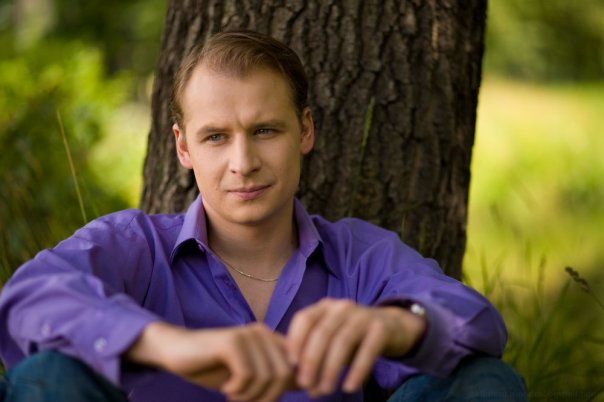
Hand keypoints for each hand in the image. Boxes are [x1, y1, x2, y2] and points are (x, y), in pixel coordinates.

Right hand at [126, 321, 295, 401]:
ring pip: (267, 376)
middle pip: (285, 375)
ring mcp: (248, 334)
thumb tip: (308, 385)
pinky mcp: (232, 340)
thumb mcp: (250, 377)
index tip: (270, 400)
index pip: (296, 367)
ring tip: (235, 396)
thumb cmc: (214, 368)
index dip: (294, 387)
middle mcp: (263, 333)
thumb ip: (276, 378)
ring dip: (250, 396)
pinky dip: (238, 390)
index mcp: (271, 340)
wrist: (178, 353)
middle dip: (268, 397)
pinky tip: (226, 388)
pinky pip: (248, 374)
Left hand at [286, 298, 425, 397]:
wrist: (392, 327)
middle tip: (306, 385)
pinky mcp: (381, 329)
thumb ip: (314, 352)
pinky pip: (368, 350)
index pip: (304, 319)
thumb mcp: (331, 338)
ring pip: (342, 342)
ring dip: (331, 369)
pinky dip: (357, 370)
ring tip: (325, 390)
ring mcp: (363, 316)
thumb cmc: (352, 336)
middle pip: (322, 333)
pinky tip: (349, 387)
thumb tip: (299, 382)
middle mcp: (342, 307)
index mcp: (325, 306)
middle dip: (311, 361)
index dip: (295, 341)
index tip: (291, 365)